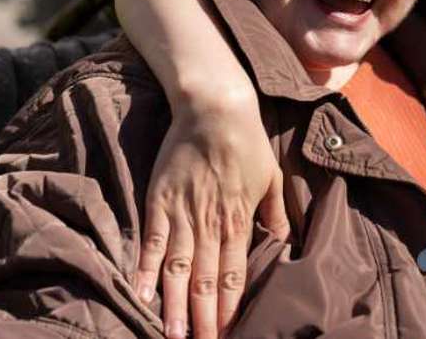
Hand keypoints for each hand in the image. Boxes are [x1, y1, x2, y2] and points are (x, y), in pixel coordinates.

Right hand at [134, 93, 288, 338]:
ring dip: (176, 305)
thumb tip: (284, 242)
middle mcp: (211, 224)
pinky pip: (152, 242)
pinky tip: (141, 296)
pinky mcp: (160, 201)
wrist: (216, 109)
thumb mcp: (272, 178)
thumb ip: (275, 214)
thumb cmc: (248, 142)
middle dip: (204, 318)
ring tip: (173, 335)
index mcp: (240, 221)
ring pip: (179, 270)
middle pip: (207, 281)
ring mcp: (183, 214)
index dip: (231, 307)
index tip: (229, 333)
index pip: (235, 275)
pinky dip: (145, 270)